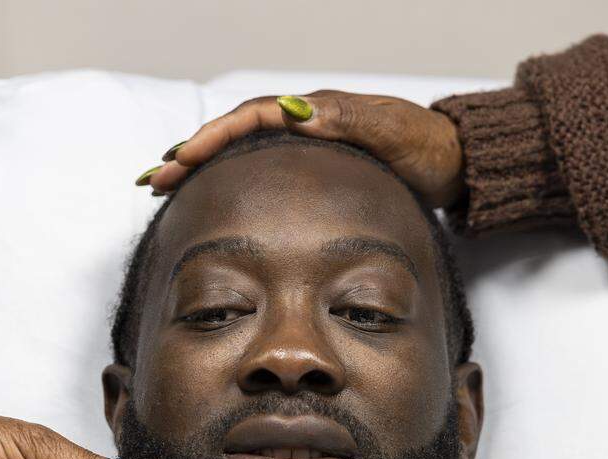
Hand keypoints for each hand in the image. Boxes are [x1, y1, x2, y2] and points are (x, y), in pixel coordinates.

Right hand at [143, 91, 463, 209]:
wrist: (452, 163)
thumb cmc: (426, 149)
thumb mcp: (391, 133)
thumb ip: (348, 120)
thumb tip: (295, 112)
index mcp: (316, 111)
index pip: (250, 118)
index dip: (213, 137)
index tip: (182, 158)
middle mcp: (304, 123)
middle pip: (234, 133)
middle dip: (191, 153)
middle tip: (154, 178)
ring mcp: (306, 145)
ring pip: (240, 152)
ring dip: (200, 167)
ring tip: (163, 186)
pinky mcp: (311, 167)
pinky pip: (257, 169)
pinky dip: (227, 180)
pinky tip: (208, 197)